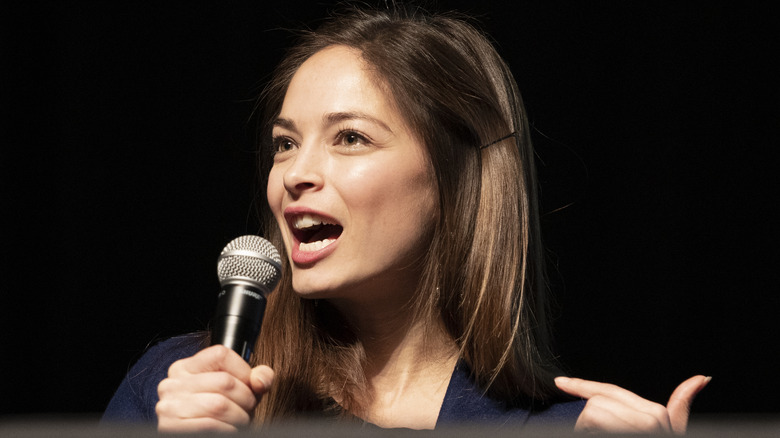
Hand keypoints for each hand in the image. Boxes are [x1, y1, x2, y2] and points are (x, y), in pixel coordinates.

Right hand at [156, 344, 274, 431]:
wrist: (196, 437)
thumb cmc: (217, 414)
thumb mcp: (235, 389)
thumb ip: (254, 377)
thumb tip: (260, 381)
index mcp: (185, 367)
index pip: (221, 354)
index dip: (243, 371)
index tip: (249, 387)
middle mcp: (172, 383)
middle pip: (224, 381)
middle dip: (246, 399)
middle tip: (247, 410)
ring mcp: (169, 405)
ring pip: (219, 405)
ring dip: (239, 417)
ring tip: (240, 421)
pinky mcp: (170, 427)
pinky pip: (210, 425)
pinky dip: (227, 430)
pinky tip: (228, 430)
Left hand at [555, 375, 709, 433]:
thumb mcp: (669, 431)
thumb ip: (680, 406)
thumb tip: (702, 378)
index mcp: (657, 413)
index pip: (611, 391)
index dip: (583, 385)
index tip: (560, 382)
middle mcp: (653, 418)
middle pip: (598, 401)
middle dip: (588, 418)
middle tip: (593, 432)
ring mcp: (641, 427)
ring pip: (592, 411)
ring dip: (587, 428)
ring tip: (598, 435)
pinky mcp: (629, 431)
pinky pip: (590, 421)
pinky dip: (586, 431)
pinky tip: (592, 435)